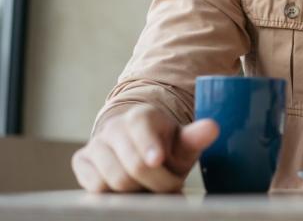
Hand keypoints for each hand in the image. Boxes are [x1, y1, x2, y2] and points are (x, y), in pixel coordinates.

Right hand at [71, 104, 218, 192]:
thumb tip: (212, 128)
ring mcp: (96, 143)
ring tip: (150, 185)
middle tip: (170, 185)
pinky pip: (95, 187)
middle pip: (132, 166)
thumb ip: (196, 137)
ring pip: (113, 180)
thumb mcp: (184, 143)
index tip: (157, 159)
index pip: (141, 130)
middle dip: (156, 182)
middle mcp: (115, 127)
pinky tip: (129, 187)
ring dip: (137, 190)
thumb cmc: (167, 148)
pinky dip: (115, 194)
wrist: (139, 149)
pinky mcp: (82, 161)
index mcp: (142, 116)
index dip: (149, 147)